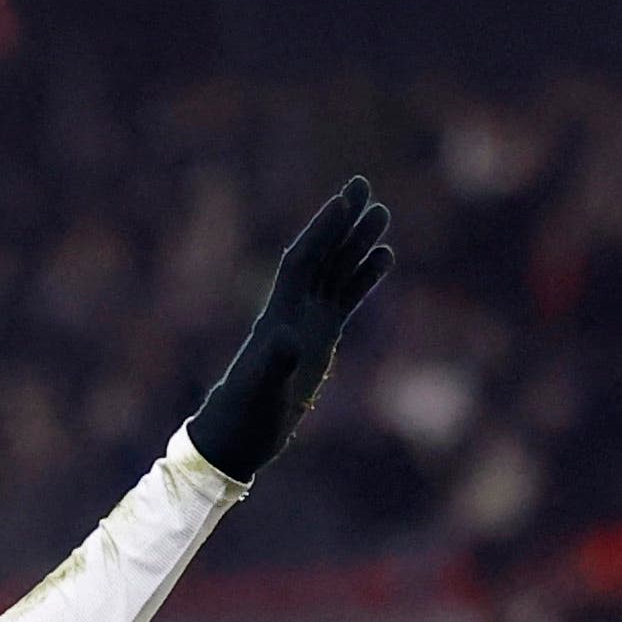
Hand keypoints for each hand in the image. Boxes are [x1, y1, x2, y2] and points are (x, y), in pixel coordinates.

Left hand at [188, 176, 394, 481]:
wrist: (237, 436)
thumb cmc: (244, 416)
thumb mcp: (259, 392)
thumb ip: (273, 365)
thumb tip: (288, 340)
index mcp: (278, 316)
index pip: (303, 262)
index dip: (322, 232)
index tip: (343, 201)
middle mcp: (291, 312)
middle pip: (320, 256)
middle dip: (341, 222)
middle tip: (364, 185)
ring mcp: (306, 323)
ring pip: (335, 272)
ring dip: (356, 243)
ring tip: (382, 213)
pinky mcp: (319, 339)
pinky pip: (344, 298)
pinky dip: (362, 277)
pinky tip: (383, 257)